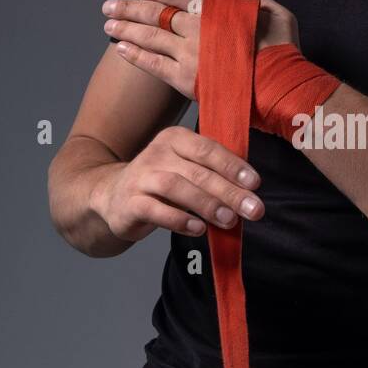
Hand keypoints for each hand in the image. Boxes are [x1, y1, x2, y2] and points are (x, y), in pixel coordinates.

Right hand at [91, 126, 264, 242]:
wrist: (111, 196)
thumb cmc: (161, 182)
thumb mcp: (184, 167)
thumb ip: (212, 173)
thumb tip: (250, 192)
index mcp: (175, 139)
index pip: (208, 149)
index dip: (233, 166)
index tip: (255, 184)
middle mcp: (156, 153)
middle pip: (197, 171)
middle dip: (229, 191)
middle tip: (253, 209)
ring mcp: (140, 177)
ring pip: (176, 187)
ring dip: (206, 204)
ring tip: (229, 220)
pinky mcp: (129, 203)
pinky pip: (156, 210)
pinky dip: (179, 220)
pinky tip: (198, 229)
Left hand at [101, 0, 299, 99]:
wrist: (280, 90)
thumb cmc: (283, 54)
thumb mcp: (278, 16)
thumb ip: (260, 2)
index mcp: (216, 10)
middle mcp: (197, 29)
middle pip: (155, 13)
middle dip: (129, 8)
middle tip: (110, 6)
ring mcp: (189, 55)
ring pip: (149, 37)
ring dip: (125, 29)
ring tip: (108, 25)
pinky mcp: (186, 80)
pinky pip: (153, 65)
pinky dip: (135, 55)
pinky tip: (120, 48)